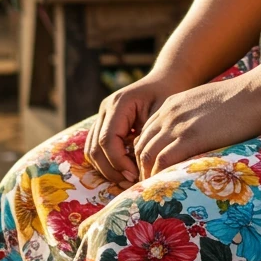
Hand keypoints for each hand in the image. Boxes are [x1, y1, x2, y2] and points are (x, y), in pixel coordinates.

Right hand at [84, 72, 189, 186]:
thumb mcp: (163, 112)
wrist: (167, 79)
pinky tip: (124, 169)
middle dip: (111, 169)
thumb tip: (141, 165)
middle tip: (130, 182)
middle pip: (95, 148)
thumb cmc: (168, 94)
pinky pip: (96, 147)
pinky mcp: (104, 123)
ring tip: (127, 179)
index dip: (118, 161)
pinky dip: (107, 161)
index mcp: (119, 103)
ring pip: (92, 150)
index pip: (108, 140)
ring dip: (107, 168)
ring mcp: (102, 116)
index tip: (135, 175)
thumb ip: (149, 136)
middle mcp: (105, 108)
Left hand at [133, 78, 260, 179]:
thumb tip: (197, 135)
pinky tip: (166, 188)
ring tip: (156, 193)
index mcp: (173, 104)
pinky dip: (158, 177)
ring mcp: (177, 125)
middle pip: (141, 146)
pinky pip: (162, 162)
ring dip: (147, 176)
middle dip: (141, 168)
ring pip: (147, 156)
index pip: (146, 133)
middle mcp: (169, 113)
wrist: (256, 93)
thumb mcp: (207, 102)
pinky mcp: (189, 138)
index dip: (146, 155)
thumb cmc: (241, 99)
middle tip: (150, 187)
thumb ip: (194, 116)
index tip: (152, 171)